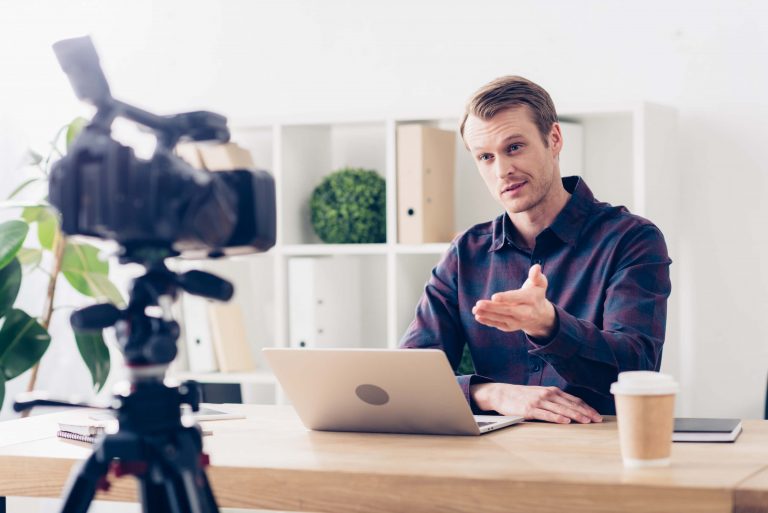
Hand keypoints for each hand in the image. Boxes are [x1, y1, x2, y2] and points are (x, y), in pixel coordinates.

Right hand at [471, 382, 602, 423]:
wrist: (502, 393)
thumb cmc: (522, 396)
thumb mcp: (540, 394)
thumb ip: (554, 400)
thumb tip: (571, 409)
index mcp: (552, 391)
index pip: (574, 400)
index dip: (587, 407)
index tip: (597, 415)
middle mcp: (547, 394)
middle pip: (570, 404)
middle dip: (586, 412)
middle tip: (598, 420)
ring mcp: (539, 401)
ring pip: (561, 409)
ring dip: (575, 415)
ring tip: (586, 421)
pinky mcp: (529, 409)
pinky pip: (546, 414)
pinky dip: (557, 418)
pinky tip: (565, 422)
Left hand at [472, 264, 555, 338]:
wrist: (540, 316)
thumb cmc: (536, 294)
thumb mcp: (539, 283)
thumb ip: (537, 275)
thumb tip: (536, 267)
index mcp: (532, 299)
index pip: (518, 298)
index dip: (506, 298)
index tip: (494, 297)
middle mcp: (526, 312)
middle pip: (508, 310)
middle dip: (492, 308)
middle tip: (479, 304)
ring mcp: (518, 321)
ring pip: (501, 318)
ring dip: (487, 315)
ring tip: (475, 309)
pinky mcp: (511, 327)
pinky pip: (499, 324)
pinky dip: (488, 321)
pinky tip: (478, 316)